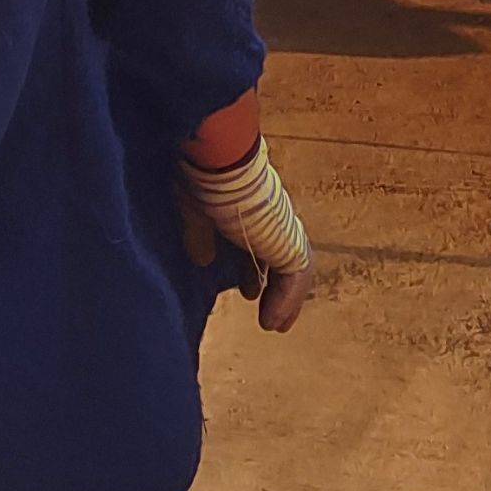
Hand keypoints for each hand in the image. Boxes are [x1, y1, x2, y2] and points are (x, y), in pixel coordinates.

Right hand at [177, 139, 317, 332]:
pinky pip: (294, 277)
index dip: (252, 270)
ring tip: (275, 326)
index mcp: (249, 207)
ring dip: (284, 299)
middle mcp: (270, 216)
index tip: (248, 291)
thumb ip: (200, 235)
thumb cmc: (204, 179)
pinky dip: (286, 301)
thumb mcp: (195, 213)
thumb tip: (203, 259)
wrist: (223, 163)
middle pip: (277, 257)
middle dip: (273, 286)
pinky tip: (274, 323)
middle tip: (268, 313)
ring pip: (290, 268)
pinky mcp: (288, 242)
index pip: (256, 243)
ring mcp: (282, 228)